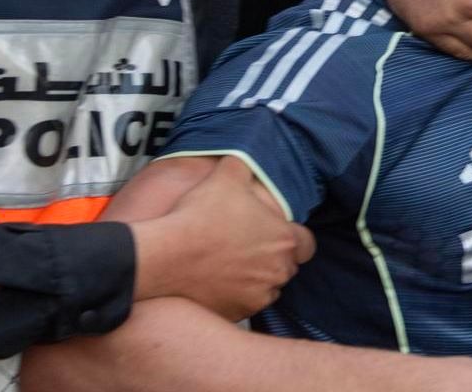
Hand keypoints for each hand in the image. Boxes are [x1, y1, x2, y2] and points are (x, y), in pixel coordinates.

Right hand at [134, 157, 315, 320]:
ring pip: (266, 288)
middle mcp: (277, 272)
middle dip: (272, 258)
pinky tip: (216, 280)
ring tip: (229, 263)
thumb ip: (245, 166)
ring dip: (255, 278)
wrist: (164, 257)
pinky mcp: (236, 313)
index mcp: (283, 240)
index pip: (306, 244)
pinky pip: (243, 305)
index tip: (272, 232)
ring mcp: (257, 296)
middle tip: (247, 246)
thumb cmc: (199, 216)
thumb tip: (246, 158)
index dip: (292, 237)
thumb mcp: (226, 176)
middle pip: (286, 267)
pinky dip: (235, 295)